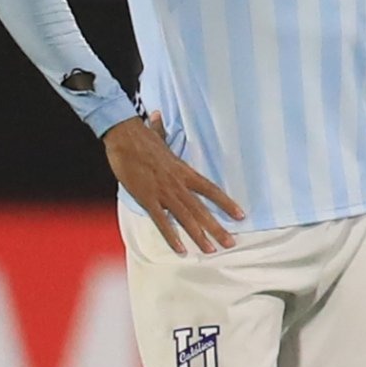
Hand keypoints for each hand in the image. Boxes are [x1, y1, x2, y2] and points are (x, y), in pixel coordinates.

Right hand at [102, 116, 240, 255]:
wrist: (124, 137)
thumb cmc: (140, 138)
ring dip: (199, 236)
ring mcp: (164, 192)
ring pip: (186, 218)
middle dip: (217, 228)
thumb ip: (161, 132)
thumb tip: (156, 115)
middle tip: (231, 243)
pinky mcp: (147, 198)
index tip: (241, 216)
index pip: (213, 190)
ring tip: (211, 251)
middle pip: (203, 210)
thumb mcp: (156, 137)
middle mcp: (179, 184)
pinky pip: (162, 221)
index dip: (227, 204)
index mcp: (185, 172)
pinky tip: (180, 249)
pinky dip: (171, 236)